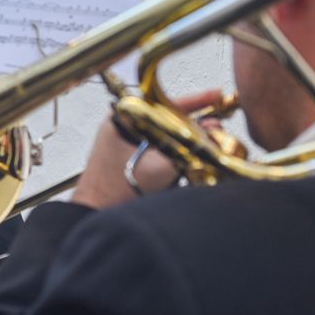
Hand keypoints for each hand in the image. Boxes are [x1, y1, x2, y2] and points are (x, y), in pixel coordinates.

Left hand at [70, 90, 224, 210]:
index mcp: (122, 119)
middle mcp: (123, 128)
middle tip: (218, 128)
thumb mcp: (160, 166)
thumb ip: (189, 149)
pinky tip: (192, 162)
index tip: (216, 97)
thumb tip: (212, 134)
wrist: (96, 218)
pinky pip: (160, 152)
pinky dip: (176, 155)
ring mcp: (125, 146)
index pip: (164, 101)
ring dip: (187, 142)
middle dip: (195, 124)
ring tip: (210, 144)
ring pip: (166, 137)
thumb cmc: (116, 192)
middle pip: (168, 118)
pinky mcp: (131, 163)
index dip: (194, 100)